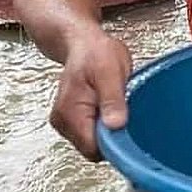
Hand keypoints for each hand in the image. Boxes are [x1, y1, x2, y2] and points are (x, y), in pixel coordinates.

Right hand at [50, 29, 132, 160]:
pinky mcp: (72, 121)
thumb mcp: (110, 71)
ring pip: (94, 143)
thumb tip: (116, 125)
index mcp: (70, 112)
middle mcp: (63, 122)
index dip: (114, 143)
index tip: (128, 128)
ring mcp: (66, 123)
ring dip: (108, 130)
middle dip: (112, 136)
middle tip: (122, 110)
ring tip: (114, 106)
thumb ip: (112, 100)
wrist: (82, 43)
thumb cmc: (95, 53)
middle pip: (93, 149)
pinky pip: (92, 134)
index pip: (93, 148)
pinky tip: (108, 108)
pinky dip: (103, 125)